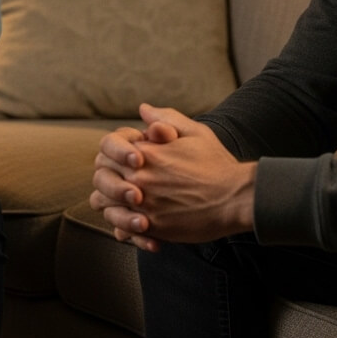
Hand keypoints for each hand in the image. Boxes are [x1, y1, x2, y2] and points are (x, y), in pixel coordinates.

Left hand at [91, 104, 255, 249]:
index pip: (106, 148)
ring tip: (125, 202)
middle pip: (100, 176)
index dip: (111, 152)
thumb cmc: (216, 164)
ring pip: (103, 204)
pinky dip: (122, 225)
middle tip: (122, 181)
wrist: (235, 198)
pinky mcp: (152, 227)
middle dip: (107, 177)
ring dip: (110, 202)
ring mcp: (143, 204)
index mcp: (146, 152)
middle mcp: (139, 178)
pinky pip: (120, 228)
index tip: (125, 159)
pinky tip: (136, 221)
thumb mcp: (194, 132)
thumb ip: (165, 118)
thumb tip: (143, 109)